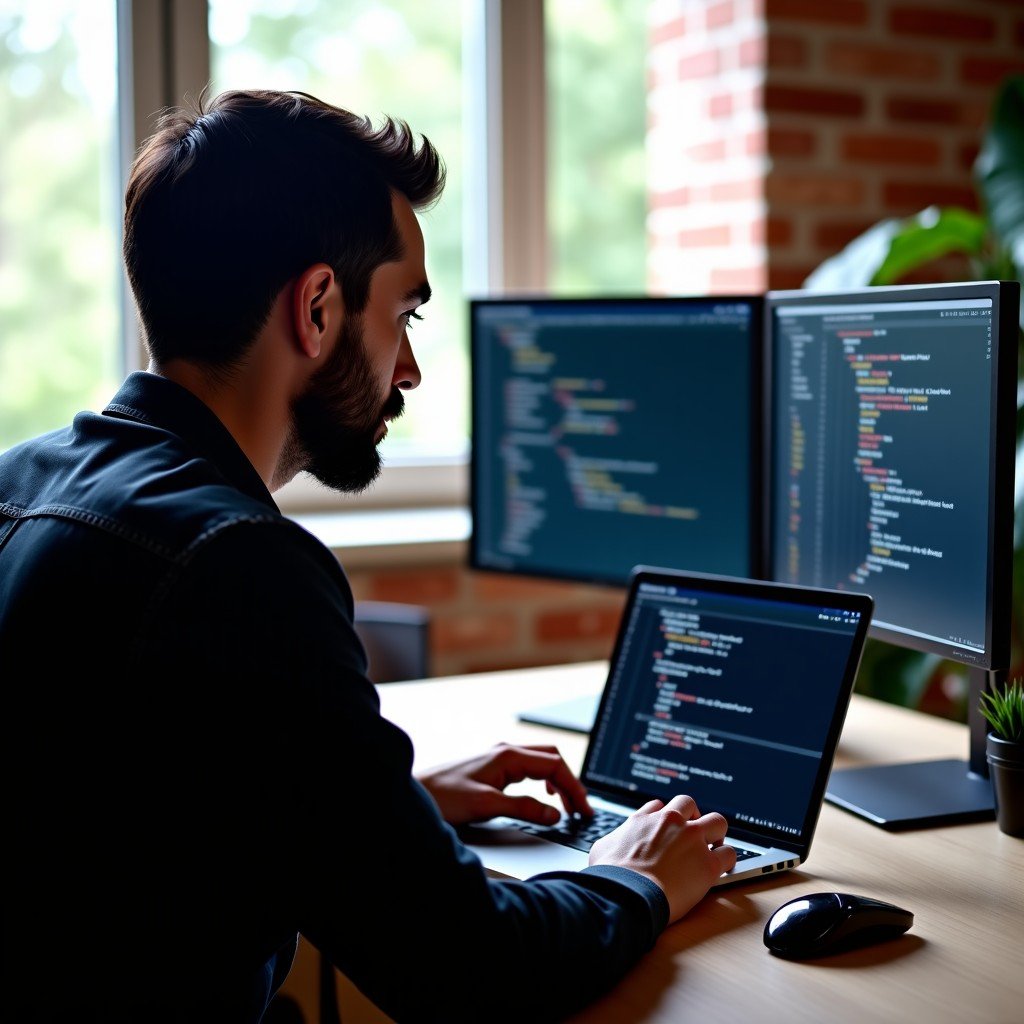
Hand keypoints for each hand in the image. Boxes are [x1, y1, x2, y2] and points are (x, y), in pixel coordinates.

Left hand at [416, 742, 592, 826]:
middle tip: (580, 809)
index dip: (574, 787)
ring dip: (558, 781)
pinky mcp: (492, 767)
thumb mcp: (487, 806)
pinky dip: (543, 781)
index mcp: (508, 755)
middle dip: (570, 782)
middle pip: (551, 759)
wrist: (414, 794)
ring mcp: (498, 757)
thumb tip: (554, 815)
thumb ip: (524, 809)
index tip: (584, 808)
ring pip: (540, 762)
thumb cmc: (444, 797)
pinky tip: (543, 796)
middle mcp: (505, 751)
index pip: (554, 765)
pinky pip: (528, 768)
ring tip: (567, 806)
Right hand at [589, 794, 735, 922]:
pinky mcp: (707, 863)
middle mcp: (670, 822)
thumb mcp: (602, 848)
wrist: (629, 894)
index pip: (660, 807)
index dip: (666, 819)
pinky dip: (727, 859)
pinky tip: (722, 867)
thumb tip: (609, 845)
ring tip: (714, 846)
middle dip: (693, 817)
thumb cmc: (612, 876)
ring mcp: (692, 839)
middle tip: (693, 834)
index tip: (668, 831)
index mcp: (644, 819)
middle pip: (689, 804)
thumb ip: (612, 841)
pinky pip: (729, 853)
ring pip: (717, 821)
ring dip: (716, 832)